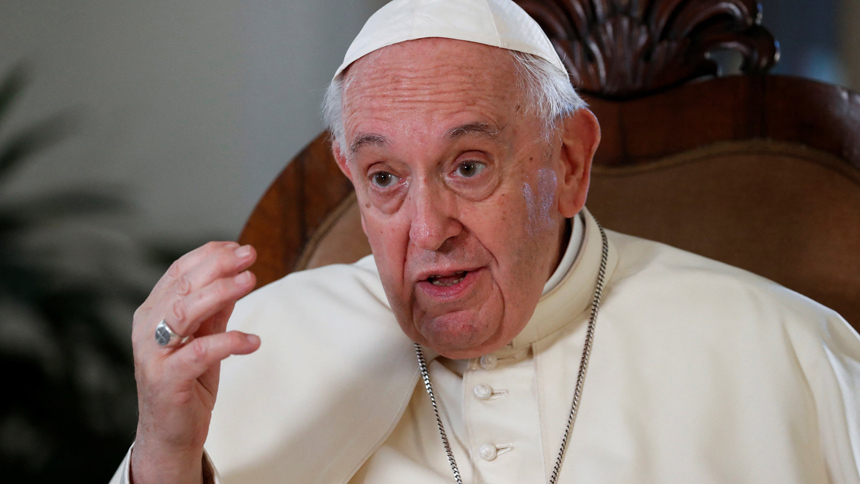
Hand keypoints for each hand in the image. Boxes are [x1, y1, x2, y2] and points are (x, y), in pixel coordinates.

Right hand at [129, 242, 260, 482]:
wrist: (170, 435)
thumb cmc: (187, 384)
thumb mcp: (205, 339)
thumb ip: (216, 311)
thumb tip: (238, 276)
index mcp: (153, 313)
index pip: (178, 272)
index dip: (209, 255)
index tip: (239, 247)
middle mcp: (147, 329)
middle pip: (182, 286)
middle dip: (219, 266)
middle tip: (250, 255)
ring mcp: (154, 354)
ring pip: (184, 312)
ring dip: (220, 292)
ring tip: (251, 281)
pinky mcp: (166, 379)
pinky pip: (199, 353)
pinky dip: (229, 342)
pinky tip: (253, 341)